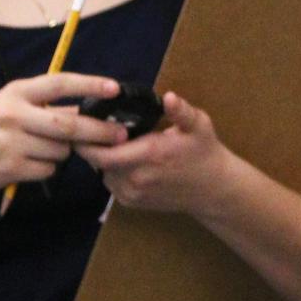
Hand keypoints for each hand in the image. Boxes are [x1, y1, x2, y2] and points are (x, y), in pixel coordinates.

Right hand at [0, 73, 128, 193]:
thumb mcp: (12, 103)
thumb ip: (46, 103)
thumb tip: (91, 109)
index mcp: (16, 92)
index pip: (59, 83)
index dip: (90, 85)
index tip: (115, 88)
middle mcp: (13, 114)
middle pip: (68, 124)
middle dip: (99, 131)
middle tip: (121, 135)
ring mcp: (11, 142)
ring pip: (60, 150)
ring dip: (65, 152)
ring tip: (46, 147)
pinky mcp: (10, 167)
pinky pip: (48, 169)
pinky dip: (49, 167)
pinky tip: (32, 162)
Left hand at [76, 91, 236, 214]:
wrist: (213, 188)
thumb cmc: (204, 152)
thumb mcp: (198, 125)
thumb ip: (181, 111)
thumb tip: (169, 97)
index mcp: (149, 155)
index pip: (102, 153)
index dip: (88, 140)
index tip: (87, 123)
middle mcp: (136, 178)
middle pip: (98, 163)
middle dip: (93, 146)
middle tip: (94, 129)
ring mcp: (133, 194)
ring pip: (102, 174)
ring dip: (103, 159)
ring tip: (110, 142)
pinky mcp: (133, 203)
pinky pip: (112, 184)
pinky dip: (112, 171)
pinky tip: (123, 159)